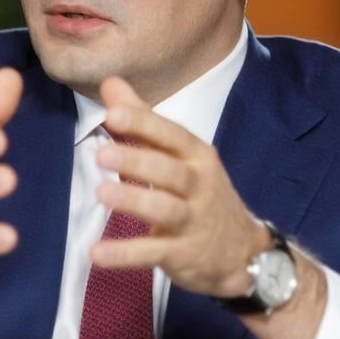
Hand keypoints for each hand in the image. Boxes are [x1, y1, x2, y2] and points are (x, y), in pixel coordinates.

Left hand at [89, 75, 268, 298]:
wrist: (242, 252)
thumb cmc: (200, 193)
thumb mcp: (179, 155)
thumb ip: (142, 121)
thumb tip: (110, 83)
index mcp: (196, 156)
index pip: (170, 134)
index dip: (143, 123)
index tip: (113, 112)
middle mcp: (199, 185)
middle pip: (169, 171)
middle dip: (137, 161)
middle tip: (101, 155)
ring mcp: (193, 221)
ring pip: (164, 209)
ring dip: (134, 201)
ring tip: (101, 194)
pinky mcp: (183, 254)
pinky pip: (153, 252)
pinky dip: (125, 254)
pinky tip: (97, 253)